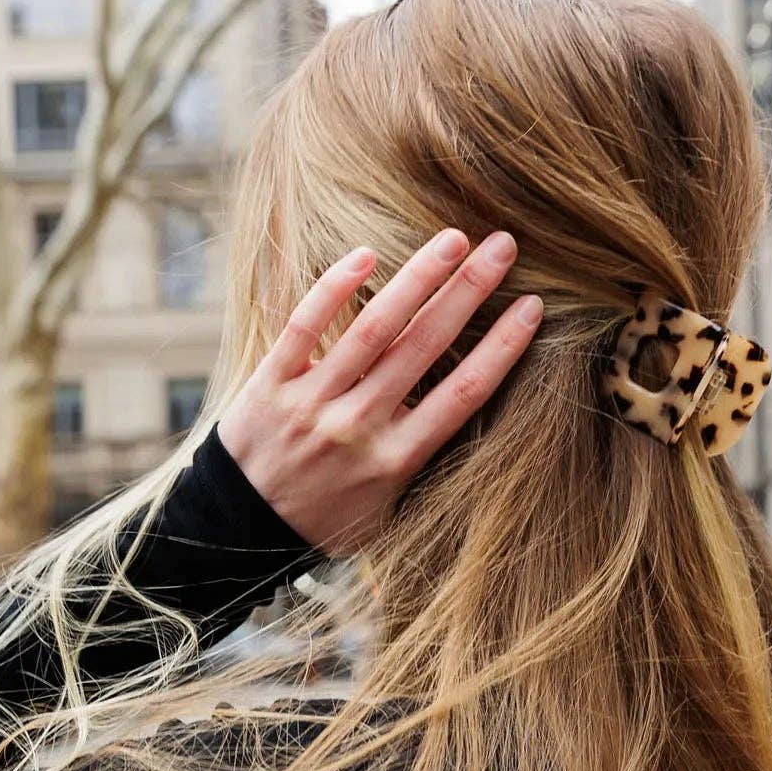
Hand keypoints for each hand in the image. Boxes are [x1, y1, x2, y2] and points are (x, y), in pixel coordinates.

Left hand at [217, 228, 543, 556]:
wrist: (238, 532)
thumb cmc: (324, 520)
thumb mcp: (386, 510)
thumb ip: (419, 459)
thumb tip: (461, 406)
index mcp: (394, 460)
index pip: (463, 394)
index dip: (501, 347)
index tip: (533, 306)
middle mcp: (358, 427)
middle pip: (426, 347)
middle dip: (470, 291)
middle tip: (503, 246)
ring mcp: (312, 402)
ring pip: (373, 328)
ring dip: (418, 277)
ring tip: (453, 239)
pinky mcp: (271, 383)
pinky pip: (305, 327)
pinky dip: (334, 289)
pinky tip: (366, 254)